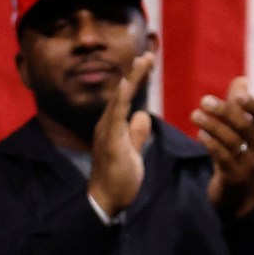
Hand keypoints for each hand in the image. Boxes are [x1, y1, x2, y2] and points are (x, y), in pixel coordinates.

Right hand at [87, 53, 156, 218]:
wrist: (105, 202)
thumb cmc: (118, 179)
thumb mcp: (132, 151)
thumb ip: (136, 134)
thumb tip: (143, 116)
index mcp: (114, 126)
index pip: (127, 97)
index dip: (137, 79)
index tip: (147, 61)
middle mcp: (108, 124)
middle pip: (123, 92)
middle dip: (136, 72)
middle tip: (148, 53)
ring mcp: (107, 132)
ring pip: (120, 99)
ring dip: (132, 79)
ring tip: (143, 61)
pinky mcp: (110, 142)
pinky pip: (115, 116)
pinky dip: (120, 99)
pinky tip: (125, 86)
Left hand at [194, 77, 253, 219]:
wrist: (239, 199)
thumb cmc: (239, 158)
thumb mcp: (241, 134)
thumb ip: (239, 107)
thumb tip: (241, 79)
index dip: (252, 105)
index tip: (237, 94)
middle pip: (244, 128)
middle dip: (225, 112)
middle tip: (205, 100)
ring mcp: (248, 165)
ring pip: (232, 142)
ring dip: (212, 126)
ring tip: (195, 115)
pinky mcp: (234, 178)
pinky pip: (224, 158)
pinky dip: (212, 144)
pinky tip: (200, 134)